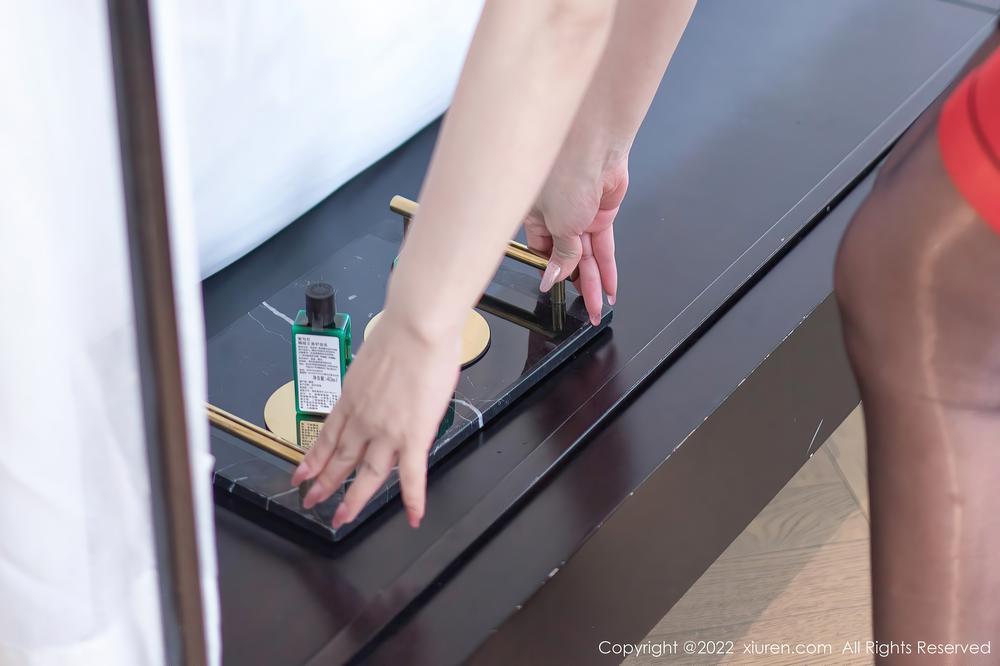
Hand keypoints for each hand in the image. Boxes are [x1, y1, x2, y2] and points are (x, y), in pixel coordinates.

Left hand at [291, 307, 459, 528]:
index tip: (301, 474)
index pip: (328, 436)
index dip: (313, 459)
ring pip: (368, 474)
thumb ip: (374, 378)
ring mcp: (387, 431)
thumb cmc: (401, 333)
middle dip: (324, 485)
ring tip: (343, 517)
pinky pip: (412, 475)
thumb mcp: (372, 358)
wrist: (416, 328)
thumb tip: (382, 379)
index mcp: (352, 397)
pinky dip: (413, 498)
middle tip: (313, 501)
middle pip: (340, 459)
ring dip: (354, 499)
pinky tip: (413, 515)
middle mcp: (363, 418)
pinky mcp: (414, 435)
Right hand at [524, 150, 627, 324]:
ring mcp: (580, 216)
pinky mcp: (602, 214)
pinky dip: (608, 268)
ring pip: (588, 257)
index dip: (550, 273)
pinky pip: (604, 247)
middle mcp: (557, 216)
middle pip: (568, 260)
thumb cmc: (564, 170)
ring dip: (594, 283)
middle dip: (577, 287)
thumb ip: (561, 254)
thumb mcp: (559, 224)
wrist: (595, 145)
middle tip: (584, 309)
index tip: (555, 292)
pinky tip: (610, 287)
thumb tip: (554, 277)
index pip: (542, 253)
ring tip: (598, 307)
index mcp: (534, 216)